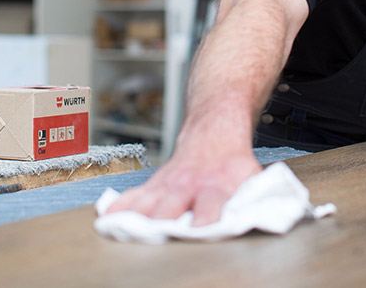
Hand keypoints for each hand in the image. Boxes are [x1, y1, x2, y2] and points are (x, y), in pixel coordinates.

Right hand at [105, 145, 261, 225]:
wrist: (214, 127)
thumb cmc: (232, 161)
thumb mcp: (251, 175)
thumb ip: (253, 198)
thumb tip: (258, 217)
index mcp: (217, 185)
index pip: (210, 206)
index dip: (205, 220)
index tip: (199, 232)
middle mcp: (189, 185)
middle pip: (170, 207)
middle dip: (162, 223)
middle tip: (154, 238)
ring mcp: (169, 184)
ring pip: (147, 202)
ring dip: (135, 219)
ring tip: (119, 234)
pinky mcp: (155, 184)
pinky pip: (133, 196)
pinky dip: (119, 208)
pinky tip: (107, 220)